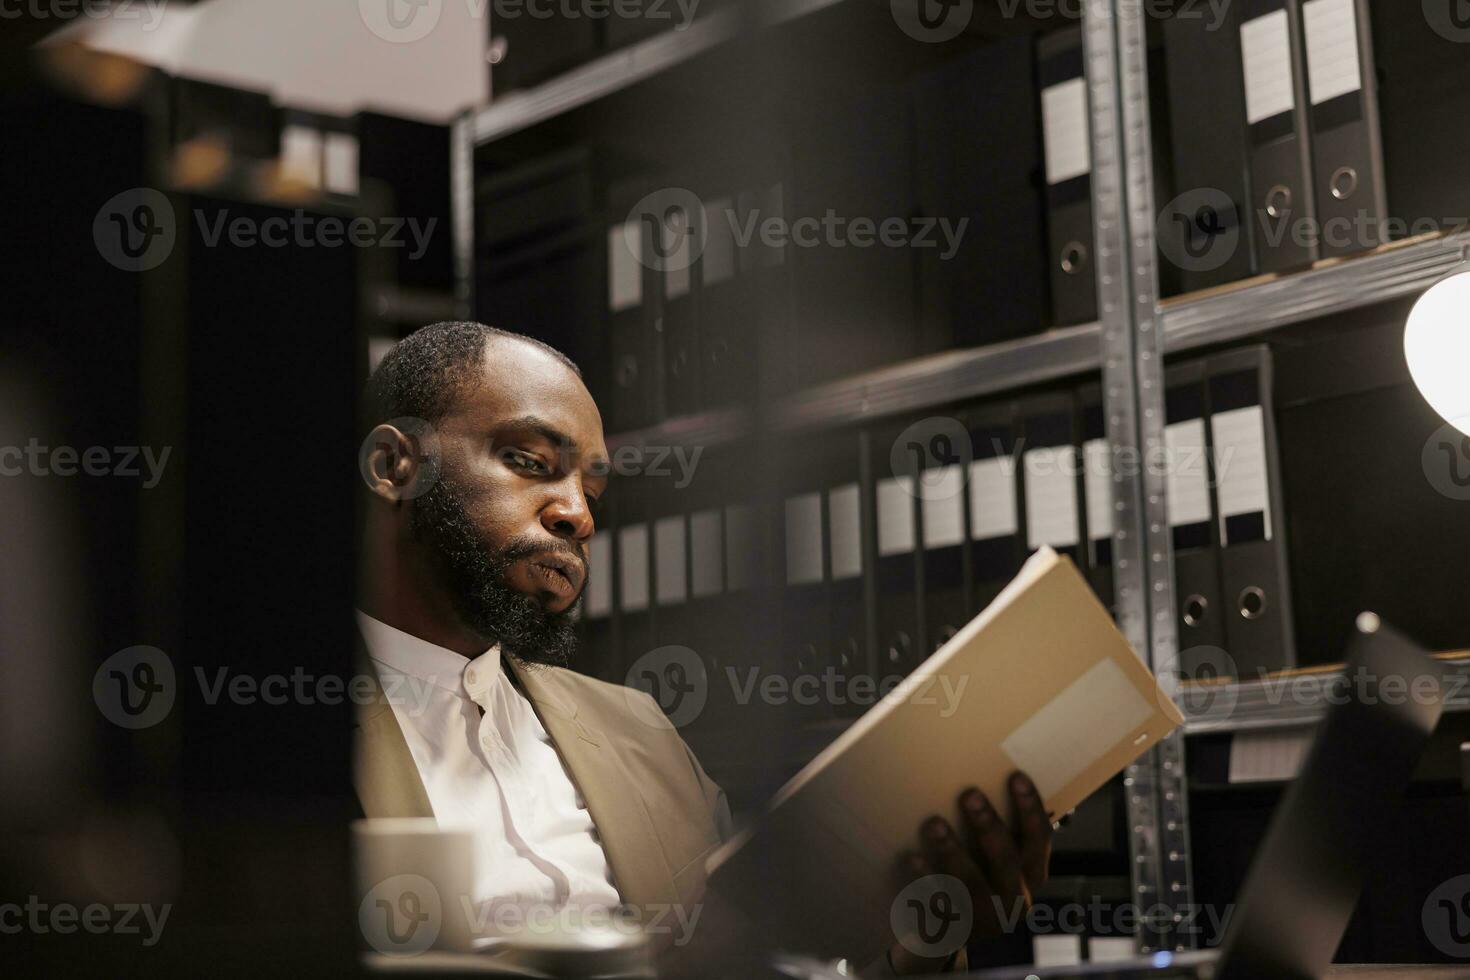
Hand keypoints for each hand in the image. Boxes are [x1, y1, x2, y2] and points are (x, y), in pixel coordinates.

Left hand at [888, 771, 1052, 973]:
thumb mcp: (994, 861)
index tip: (1016, 777)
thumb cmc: (973, 880)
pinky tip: (913, 856)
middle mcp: (1015, 900)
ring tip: (934, 823)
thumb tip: (980, 776)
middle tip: (969, 794)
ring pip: (972, 883)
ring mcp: (985, 919)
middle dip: (989, 826)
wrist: (944, 934)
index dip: (1030, 808)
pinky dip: (926, 878)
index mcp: (1031, 877)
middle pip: (1008, 861)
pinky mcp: (954, 929)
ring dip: (954, 851)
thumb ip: (997, 832)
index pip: (1039, 839)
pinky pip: (939, 902)